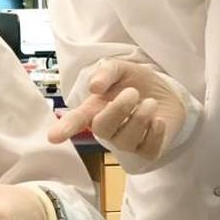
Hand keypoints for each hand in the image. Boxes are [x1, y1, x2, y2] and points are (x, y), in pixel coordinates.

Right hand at [48, 59, 186, 159]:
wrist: (166, 93)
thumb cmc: (136, 82)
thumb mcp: (120, 69)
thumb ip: (106, 72)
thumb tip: (94, 87)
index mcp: (93, 109)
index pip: (76, 121)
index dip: (65, 128)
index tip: (53, 138)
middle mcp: (106, 128)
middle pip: (102, 128)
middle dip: (119, 109)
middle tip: (133, 92)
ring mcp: (125, 142)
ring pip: (126, 140)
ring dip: (141, 117)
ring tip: (150, 102)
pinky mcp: (146, 150)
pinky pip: (148, 149)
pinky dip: (156, 133)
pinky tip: (158, 120)